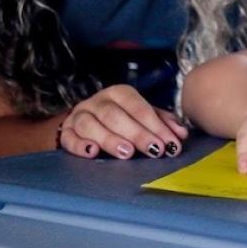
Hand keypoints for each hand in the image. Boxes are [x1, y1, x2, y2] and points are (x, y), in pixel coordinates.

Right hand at [57, 84, 188, 158]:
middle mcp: (98, 102)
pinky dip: (79, 145)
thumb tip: (182, 134)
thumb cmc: (121, 119)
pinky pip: (69, 137)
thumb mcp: (142, 116)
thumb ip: (162, 123)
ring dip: (110, 139)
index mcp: (119, 94)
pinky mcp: (65, 131)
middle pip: (115, 115)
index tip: (169, 144)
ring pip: (91, 125)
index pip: (138, 107)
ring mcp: (79, 116)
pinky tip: (92, 153)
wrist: (86, 121)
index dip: (155, 125)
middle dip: (137, 133)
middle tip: (154, 150)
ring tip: (126, 153)